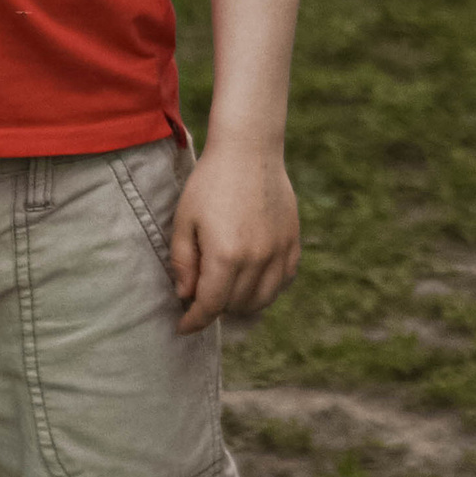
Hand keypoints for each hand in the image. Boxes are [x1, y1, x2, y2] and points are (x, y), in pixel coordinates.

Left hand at [169, 139, 301, 332]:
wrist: (249, 149)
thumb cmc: (210, 182)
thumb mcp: (184, 221)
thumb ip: (183, 263)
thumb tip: (186, 295)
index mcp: (226, 256)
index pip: (210, 306)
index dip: (194, 321)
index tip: (183, 327)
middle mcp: (257, 259)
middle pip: (235, 305)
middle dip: (215, 308)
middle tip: (200, 295)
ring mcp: (279, 250)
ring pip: (262, 299)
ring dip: (241, 304)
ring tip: (226, 291)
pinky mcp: (292, 241)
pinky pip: (283, 281)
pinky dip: (268, 289)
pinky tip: (253, 280)